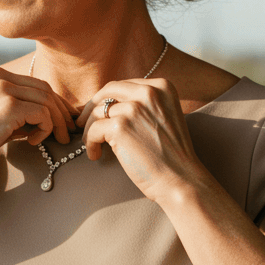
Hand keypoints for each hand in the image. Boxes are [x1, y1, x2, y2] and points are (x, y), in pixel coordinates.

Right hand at [0, 65, 75, 176]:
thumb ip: (14, 112)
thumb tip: (43, 118)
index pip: (34, 83)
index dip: (53, 102)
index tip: (62, 120)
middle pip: (44, 88)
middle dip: (61, 111)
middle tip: (68, 131)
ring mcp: (3, 89)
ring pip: (47, 100)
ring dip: (56, 122)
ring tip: (56, 140)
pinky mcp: (8, 107)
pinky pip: (42, 114)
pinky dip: (45, 129)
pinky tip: (34, 142)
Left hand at [74, 78, 203, 203]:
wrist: (181, 179)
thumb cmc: (172, 156)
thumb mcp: (164, 118)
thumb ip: (144, 106)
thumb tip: (110, 105)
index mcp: (162, 86)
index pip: (124, 85)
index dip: (107, 99)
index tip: (98, 111)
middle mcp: (148, 92)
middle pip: (107, 92)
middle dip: (91, 108)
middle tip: (83, 124)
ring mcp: (134, 108)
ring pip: (97, 112)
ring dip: (89, 130)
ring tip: (93, 145)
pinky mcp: (120, 126)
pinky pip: (93, 130)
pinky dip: (90, 143)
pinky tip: (95, 154)